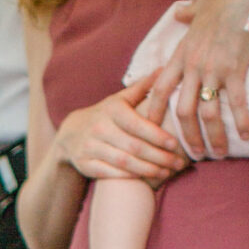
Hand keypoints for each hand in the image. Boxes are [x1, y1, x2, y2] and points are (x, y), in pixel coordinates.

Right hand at [54, 78, 185, 184]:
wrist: (71, 133)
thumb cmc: (105, 114)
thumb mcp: (120, 99)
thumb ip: (142, 87)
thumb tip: (165, 68)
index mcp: (112, 110)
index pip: (138, 125)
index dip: (158, 136)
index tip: (176, 145)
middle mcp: (99, 128)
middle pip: (134, 146)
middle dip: (158, 156)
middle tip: (178, 162)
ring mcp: (90, 147)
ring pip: (123, 162)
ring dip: (148, 169)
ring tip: (167, 172)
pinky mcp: (84, 164)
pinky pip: (110, 173)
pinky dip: (130, 177)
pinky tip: (147, 179)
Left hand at [148, 0, 248, 155]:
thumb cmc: (225, 2)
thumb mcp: (200, 8)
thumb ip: (187, 15)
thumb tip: (180, 12)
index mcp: (181, 55)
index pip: (160, 90)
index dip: (155, 114)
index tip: (154, 132)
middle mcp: (193, 66)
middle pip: (183, 111)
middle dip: (186, 137)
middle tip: (191, 155)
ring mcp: (213, 70)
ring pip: (207, 113)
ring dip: (213, 137)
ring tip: (218, 153)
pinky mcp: (235, 70)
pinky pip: (235, 102)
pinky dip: (240, 121)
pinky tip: (245, 135)